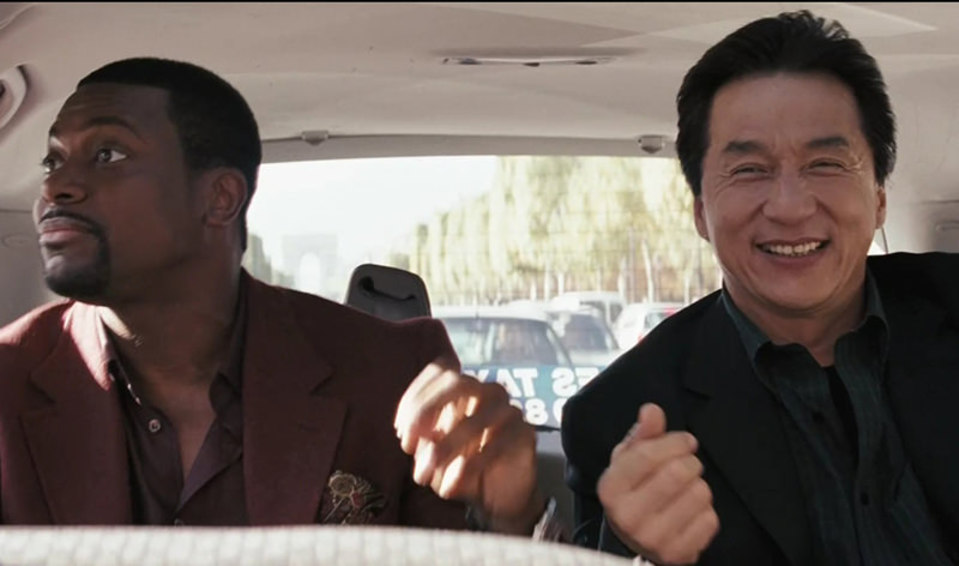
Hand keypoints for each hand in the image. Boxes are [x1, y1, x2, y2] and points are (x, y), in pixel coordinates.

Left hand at [394, 358, 544, 533]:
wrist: (499, 496)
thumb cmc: (460, 466)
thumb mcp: (432, 452)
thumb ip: (423, 438)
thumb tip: (416, 437)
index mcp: (464, 387)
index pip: (440, 371)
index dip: (415, 397)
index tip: (400, 432)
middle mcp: (487, 391)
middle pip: (456, 382)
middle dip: (426, 410)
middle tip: (407, 445)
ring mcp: (509, 409)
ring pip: (473, 421)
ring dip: (442, 450)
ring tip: (423, 476)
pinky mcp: (525, 433)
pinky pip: (494, 446)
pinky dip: (466, 468)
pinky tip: (449, 488)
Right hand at [597, 403, 718, 564]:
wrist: (633, 544)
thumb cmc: (632, 494)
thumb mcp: (628, 461)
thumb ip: (642, 434)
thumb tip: (652, 410)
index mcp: (611, 487)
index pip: (646, 455)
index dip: (674, 442)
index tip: (686, 441)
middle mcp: (628, 516)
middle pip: (677, 473)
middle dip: (690, 462)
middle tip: (688, 465)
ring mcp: (653, 538)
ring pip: (698, 494)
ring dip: (699, 486)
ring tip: (687, 489)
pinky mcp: (677, 554)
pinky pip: (710, 520)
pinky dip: (706, 511)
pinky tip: (691, 512)